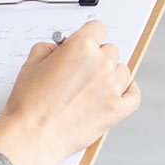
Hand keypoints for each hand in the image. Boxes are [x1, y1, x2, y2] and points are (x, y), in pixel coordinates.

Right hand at [0, 20, 140, 164]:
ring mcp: (112, 86)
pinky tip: (123, 92)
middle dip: (98, 57)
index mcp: (81, 47)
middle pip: (111, 50)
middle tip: (84, 70)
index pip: (97, 28)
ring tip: (95, 86)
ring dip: (111, 75)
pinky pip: (134, 96)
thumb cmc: (29, 104)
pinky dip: (129, 93)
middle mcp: (100, 63)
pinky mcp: (117, 109)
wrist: (33, 136)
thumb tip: (58, 48)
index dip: (89, 36)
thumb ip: (48, 48)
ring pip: (123, 71)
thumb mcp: (31, 64)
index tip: (87, 43)